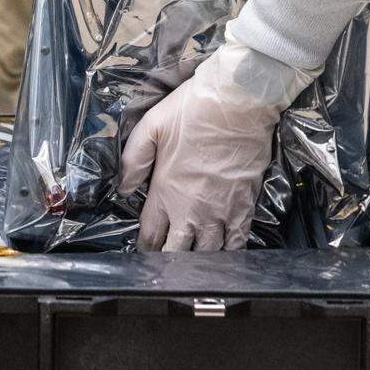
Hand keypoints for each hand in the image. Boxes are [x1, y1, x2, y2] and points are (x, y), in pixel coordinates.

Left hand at [119, 40, 304, 251]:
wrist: (238, 102)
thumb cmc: (193, 110)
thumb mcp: (151, 127)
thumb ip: (133, 161)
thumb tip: (124, 188)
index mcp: (165, 192)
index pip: (151, 235)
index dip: (146, 249)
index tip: (145, 253)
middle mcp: (191, 210)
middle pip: (177, 252)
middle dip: (169, 261)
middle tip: (167, 266)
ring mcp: (220, 211)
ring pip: (207, 253)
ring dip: (199, 261)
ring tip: (194, 266)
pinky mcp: (244, 206)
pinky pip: (238, 242)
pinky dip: (230, 253)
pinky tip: (226, 256)